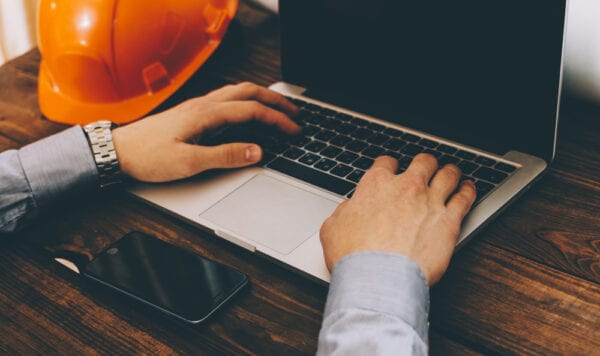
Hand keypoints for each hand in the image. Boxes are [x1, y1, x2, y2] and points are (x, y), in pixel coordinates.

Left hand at [112, 82, 299, 181]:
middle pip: (249, 92)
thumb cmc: (148, 157)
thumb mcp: (188, 162)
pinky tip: (248, 113)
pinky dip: (246, 102)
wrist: (117, 151)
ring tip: (278, 109)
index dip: (278, 119)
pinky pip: (227, 99)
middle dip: (276, 101)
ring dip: (262, 98)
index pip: (252, 110)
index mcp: (206, 114)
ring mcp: (198, 106)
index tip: (295, 130)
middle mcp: (204, 105)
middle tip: (296, 113)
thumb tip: (257, 151)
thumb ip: (225, 156)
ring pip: (238, 92)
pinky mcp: (192, 113)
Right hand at [319, 154, 475, 285]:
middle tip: (426, 169)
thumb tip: (349, 210)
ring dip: (450, 172)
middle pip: (423, 162)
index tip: (393, 171)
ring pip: (448, 175)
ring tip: (453, 174)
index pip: (386, 163)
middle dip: (425, 164)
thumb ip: (344, 212)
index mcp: (376, 185)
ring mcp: (430, 202)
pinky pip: (465, 198)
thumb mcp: (332, 228)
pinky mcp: (449, 221)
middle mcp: (406, 187)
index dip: (390, 166)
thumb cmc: (354, 256)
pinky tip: (469, 189)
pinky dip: (469, 190)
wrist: (377, 278)